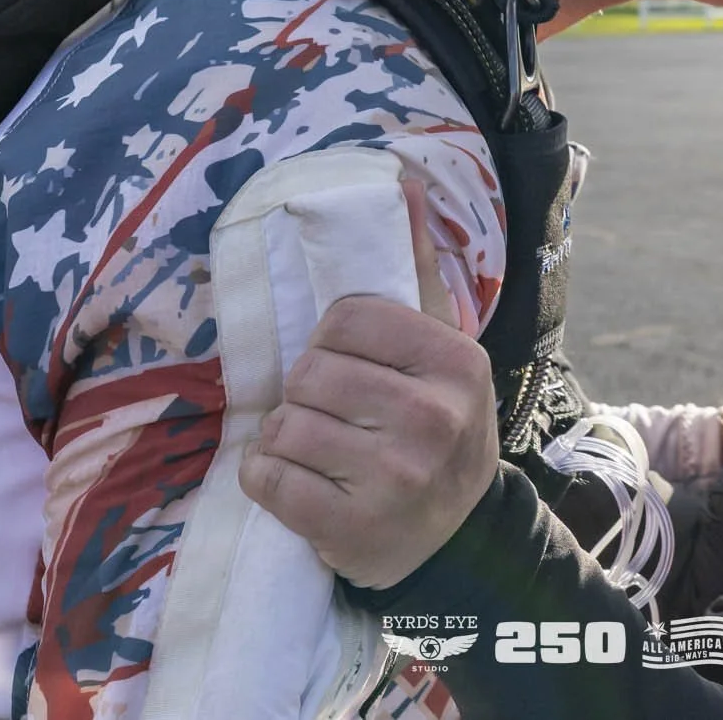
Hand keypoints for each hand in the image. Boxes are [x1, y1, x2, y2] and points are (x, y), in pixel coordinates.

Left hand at [237, 181, 497, 589]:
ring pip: (285, 426)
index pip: (346, 318)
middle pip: (310, 373)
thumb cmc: (438, 427)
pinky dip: (264, 478)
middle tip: (330, 414)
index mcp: (454, 362)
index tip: (348, 366)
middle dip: (304, 392)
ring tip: (315, 449)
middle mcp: (432, 418)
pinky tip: (295, 482)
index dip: (330, 341)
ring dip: (283, 437)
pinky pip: (268, 479)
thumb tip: (401, 183)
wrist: (457, 538)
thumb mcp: (442, 350)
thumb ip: (417, 269)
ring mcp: (395, 478)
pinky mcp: (353, 528)